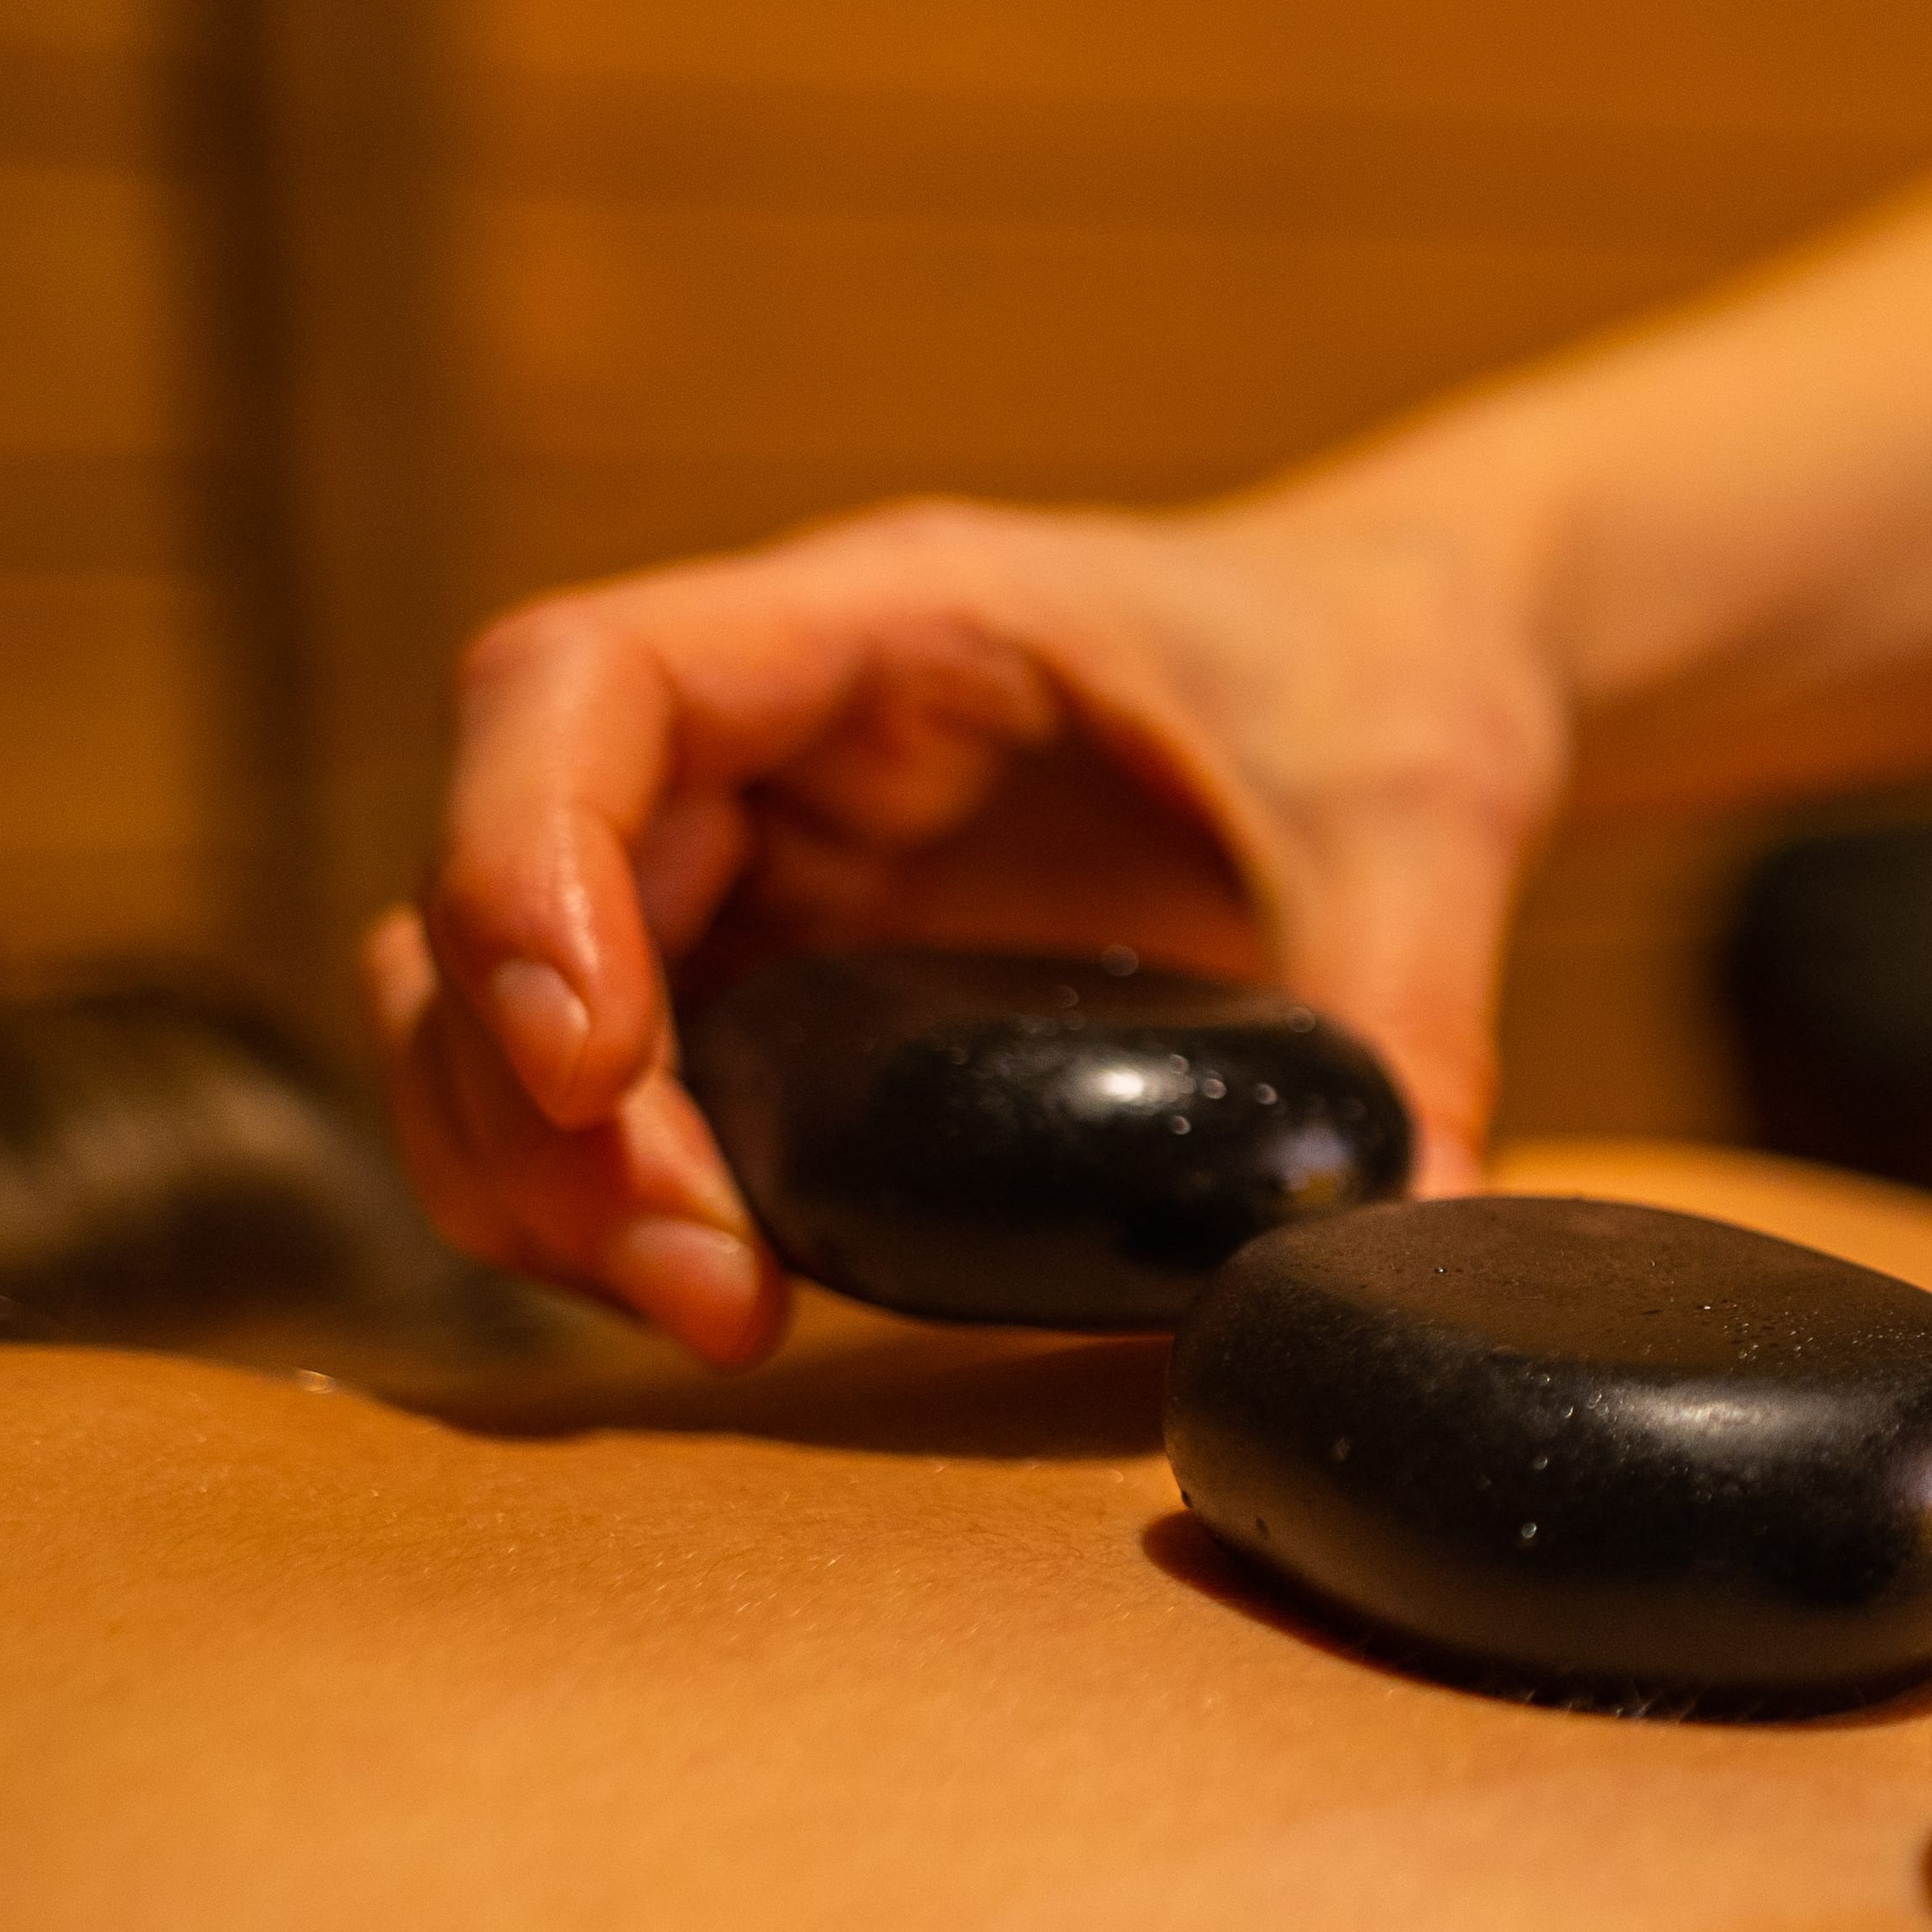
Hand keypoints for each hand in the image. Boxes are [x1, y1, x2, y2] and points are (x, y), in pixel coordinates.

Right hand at [371, 496, 1565, 1364]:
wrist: (1413, 653)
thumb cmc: (1388, 665)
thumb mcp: (1423, 815)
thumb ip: (1412, 1007)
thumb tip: (1416, 1223)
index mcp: (892, 622)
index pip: (588, 684)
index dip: (521, 859)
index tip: (585, 1059)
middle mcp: (780, 734)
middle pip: (508, 877)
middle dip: (541, 1096)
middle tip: (690, 1277)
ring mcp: (771, 856)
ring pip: (517, 999)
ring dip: (553, 1170)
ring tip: (716, 1309)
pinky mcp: (804, 975)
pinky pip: (637, 1080)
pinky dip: (632, 1191)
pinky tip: (740, 1292)